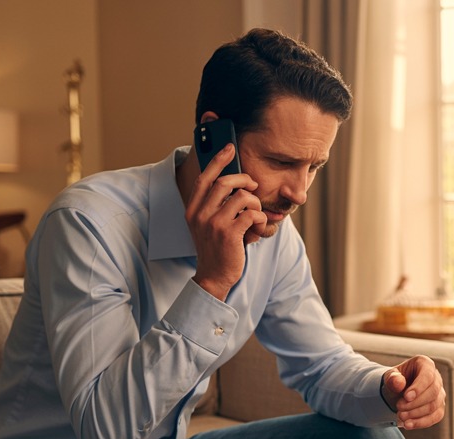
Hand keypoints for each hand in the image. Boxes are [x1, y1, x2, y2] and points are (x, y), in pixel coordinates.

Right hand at [186, 143, 265, 299]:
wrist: (213, 277)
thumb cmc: (216, 249)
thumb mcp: (209, 224)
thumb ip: (217, 206)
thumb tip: (239, 185)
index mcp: (193, 209)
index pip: (205, 178)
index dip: (218, 160)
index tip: (230, 147)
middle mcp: (200, 214)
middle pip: (225, 182)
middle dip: (244, 180)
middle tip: (253, 187)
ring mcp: (214, 224)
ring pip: (242, 197)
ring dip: (255, 204)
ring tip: (256, 215)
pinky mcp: (229, 234)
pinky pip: (252, 214)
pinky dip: (260, 219)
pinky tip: (258, 229)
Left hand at [381, 356, 444, 429]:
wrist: (397, 393)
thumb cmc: (395, 382)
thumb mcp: (390, 377)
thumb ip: (392, 379)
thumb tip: (399, 383)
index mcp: (425, 364)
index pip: (428, 375)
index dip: (419, 387)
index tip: (406, 397)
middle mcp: (436, 378)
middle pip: (433, 392)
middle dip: (415, 403)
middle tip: (398, 407)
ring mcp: (439, 394)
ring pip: (434, 406)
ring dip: (416, 414)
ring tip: (400, 416)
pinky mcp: (439, 408)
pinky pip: (435, 417)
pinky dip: (421, 422)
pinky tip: (408, 425)